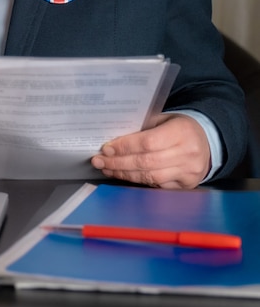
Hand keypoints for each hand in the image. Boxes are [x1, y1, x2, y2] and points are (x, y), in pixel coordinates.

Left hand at [90, 113, 210, 188]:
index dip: (124, 147)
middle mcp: (188, 153)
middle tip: (99, 161)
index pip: (147, 142)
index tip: (106, 149)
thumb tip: (112, 140)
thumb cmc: (179, 128)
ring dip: (124, 174)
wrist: (208, 140)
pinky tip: (124, 175)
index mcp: (181, 131)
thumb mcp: (164, 120)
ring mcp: (189, 171)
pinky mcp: (187, 185)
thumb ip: (142, 128)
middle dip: (118, 163)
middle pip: (145, 162)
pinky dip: (137, 181)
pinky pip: (157, 186)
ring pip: (149, 177)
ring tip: (108, 169)